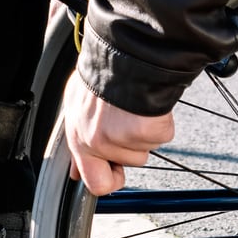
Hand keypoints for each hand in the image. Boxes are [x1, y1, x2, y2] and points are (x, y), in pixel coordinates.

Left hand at [63, 74, 175, 196]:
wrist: (121, 54)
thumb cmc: (100, 74)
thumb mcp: (77, 107)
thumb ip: (79, 140)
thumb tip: (77, 172)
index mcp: (79, 139)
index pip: (95, 183)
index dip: (111, 179)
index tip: (117, 170)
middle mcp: (98, 142)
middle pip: (128, 163)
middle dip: (133, 148)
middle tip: (130, 123)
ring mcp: (123, 139)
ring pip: (146, 148)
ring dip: (145, 130)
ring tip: (135, 105)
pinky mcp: (147, 131)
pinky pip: (161, 135)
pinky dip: (160, 120)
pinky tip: (148, 104)